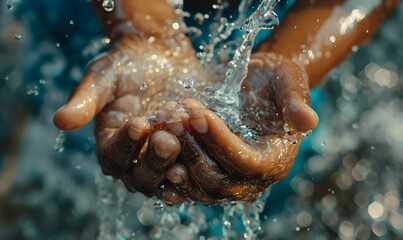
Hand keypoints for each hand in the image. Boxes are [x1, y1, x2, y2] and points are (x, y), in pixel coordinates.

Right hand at [54, 35, 201, 203]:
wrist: (162, 59)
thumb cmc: (128, 66)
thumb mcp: (103, 77)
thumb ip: (85, 100)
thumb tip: (59, 121)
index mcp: (110, 145)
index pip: (113, 155)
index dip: (125, 144)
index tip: (138, 123)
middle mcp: (134, 161)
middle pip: (141, 175)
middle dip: (155, 159)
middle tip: (167, 139)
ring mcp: (161, 162)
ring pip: (167, 178)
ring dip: (177, 167)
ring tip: (187, 149)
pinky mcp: (186, 158)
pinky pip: (191, 172)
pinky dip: (197, 168)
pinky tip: (206, 162)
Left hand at [162, 53, 318, 204]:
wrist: (254, 85)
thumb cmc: (272, 80)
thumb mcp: (287, 79)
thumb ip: (295, 99)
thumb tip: (308, 122)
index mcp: (274, 159)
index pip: (247, 163)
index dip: (221, 141)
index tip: (199, 113)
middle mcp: (252, 179)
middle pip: (219, 182)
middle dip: (195, 151)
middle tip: (176, 118)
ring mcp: (229, 180)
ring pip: (200, 188)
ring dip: (179, 160)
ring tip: (165, 129)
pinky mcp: (209, 174)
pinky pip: (188, 186)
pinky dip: (171, 174)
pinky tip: (155, 157)